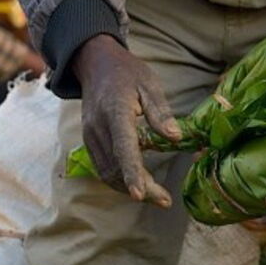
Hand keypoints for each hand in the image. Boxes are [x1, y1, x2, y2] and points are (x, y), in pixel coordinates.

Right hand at [72, 35, 181, 206]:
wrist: (95, 64)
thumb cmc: (127, 73)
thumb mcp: (150, 84)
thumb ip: (161, 112)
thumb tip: (176, 138)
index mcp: (115, 111)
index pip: (124, 147)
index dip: (132, 172)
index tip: (140, 195)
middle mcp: (98, 127)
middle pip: (116, 167)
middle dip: (140, 189)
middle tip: (165, 200)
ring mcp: (90, 135)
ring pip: (107, 172)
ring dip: (129, 188)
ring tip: (156, 196)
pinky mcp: (89, 140)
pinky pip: (103, 167)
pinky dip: (120, 180)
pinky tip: (139, 182)